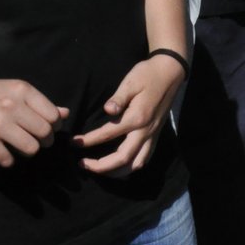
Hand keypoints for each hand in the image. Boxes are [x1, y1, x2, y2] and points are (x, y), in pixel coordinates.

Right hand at [0, 68, 67, 167]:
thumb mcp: (13, 89)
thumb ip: (38, 102)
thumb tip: (65, 114)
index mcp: (23, 90)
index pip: (54, 115)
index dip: (55, 126)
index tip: (48, 128)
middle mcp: (13, 106)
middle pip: (45, 133)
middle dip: (45, 141)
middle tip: (38, 141)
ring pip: (31, 148)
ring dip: (29, 151)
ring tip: (22, 147)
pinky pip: (7, 160)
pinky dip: (8, 160)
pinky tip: (3, 153)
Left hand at [74, 54, 187, 176]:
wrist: (171, 72)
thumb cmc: (148, 74)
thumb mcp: (131, 81)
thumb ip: (119, 98)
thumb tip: (108, 110)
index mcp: (137, 117)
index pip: (108, 134)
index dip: (88, 141)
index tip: (73, 143)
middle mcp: (146, 131)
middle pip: (123, 158)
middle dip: (101, 166)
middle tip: (82, 164)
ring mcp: (153, 135)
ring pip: (136, 164)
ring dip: (117, 172)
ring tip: (100, 170)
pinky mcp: (156, 135)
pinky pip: (145, 158)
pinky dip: (131, 167)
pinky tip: (120, 166)